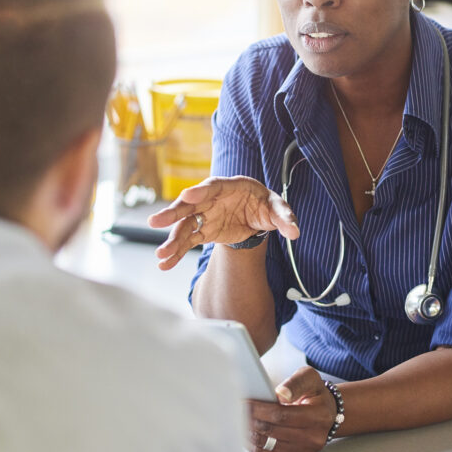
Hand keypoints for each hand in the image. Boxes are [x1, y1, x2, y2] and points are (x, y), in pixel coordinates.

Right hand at [147, 175, 298, 269]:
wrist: (256, 215)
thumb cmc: (265, 204)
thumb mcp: (277, 208)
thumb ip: (285, 217)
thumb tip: (294, 232)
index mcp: (230, 187)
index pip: (213, 186)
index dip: (200, 190)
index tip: (187, 195)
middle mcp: (211, 199)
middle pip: (189, 204)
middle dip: (174, 213)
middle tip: (157, 221)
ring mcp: (204, 215)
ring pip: (184, 226)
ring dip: (171, 240)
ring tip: (160, 256)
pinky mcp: (202, 231)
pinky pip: (187, 242)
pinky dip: (176, 253)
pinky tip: (165, 265)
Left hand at [247, 366, 336, 451]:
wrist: (327, 414)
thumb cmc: (315, 394)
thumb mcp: (309, 378)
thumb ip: (295, 383)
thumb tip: (281, 393)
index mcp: (318, 415)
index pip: (281, 415)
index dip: (258, 409)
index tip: (244, 403)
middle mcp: (314, 438)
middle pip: (272, 431)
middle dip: (250, 420)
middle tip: (236, 411)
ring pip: (268, 445)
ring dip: (250, 434)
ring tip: (239, 422)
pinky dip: (255, 447)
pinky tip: (248, 436)